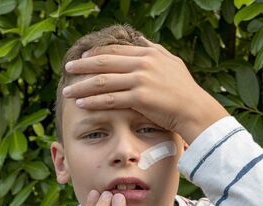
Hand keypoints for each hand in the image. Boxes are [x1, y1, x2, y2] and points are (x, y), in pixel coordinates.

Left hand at [63, 38, 228, 143]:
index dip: (95, 54)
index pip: (115, 50)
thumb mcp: (171, 63)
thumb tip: (140, 38)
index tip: (82, 59)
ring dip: (82, 86)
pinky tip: (81, 103)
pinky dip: (93, 101)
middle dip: (82, 66)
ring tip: (67, 90)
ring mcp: (141, 80)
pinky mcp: (140, 98)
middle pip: (104, 62)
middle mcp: (143, 64)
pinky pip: (110, 99)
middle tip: (67, 69)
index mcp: (148, 53)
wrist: (195, 110)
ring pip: (103, 81)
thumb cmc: (184, 90)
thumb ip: (154, 50)